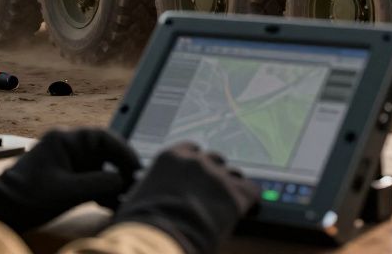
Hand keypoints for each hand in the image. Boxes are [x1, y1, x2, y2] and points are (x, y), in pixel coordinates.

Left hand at [0, 128, 139, 231]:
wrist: (1, 211)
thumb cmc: (28, 197)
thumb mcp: (67, 191)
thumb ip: (99, 183)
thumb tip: (123, 181)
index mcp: (65, 140)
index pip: (104, 138)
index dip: (124, 152)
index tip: (136, 168)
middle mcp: (68, 147)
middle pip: (105, 153)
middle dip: (120, 169)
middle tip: (134, 185)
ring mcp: (67, 163)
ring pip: (100, 168)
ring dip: (113, 183)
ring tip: (125, 199)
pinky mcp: (66, 179)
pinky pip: (91, 180)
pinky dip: (102, 191)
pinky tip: (111, 204)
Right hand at [111, 142, 259, 253]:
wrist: (157, 240)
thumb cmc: (140, 227)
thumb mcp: (139, 198)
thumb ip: (154, 187)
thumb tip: (151, 197)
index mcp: (170, 158)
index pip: (191, 150)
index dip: (196, 164)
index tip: (197, 176)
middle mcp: (196, 161)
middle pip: (215, 159)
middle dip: (214, 176)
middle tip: (212, 194)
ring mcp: (217, 176)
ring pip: (233, 174)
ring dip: (231, 187)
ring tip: (227, 204)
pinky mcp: (235, 194)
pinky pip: (252, 191)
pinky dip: (250, 201)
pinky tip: (248, 210)